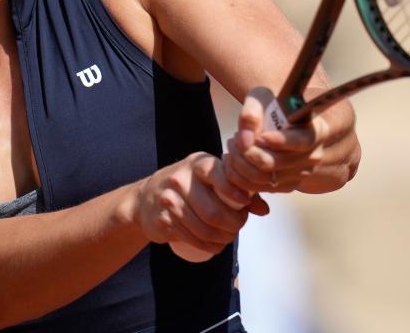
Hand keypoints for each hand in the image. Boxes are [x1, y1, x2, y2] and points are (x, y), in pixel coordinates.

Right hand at [134, 152, 266, 256]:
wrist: (145, 199)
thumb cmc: (188, 187)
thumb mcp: (209, 179)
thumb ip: (237, 189)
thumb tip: (264, 209)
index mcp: (197, 164)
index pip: (219, 176)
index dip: (236, 193)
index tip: (244, 206)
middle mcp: (180, 179)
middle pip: (214, 211)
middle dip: (232, 225)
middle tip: (238, 227)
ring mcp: (169, 200)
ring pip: (204, 228)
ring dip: (222, 238)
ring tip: (228, 237)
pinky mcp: (163, 220)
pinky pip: (192, 238)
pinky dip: (209, 246)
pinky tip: (216, 244)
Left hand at [224, 88, 360, 194]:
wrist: (287, 122)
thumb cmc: (275, 105)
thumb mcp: (263, 97)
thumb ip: (252, 112)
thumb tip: (245, 138)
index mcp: (316, 130)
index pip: (303, 140)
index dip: (280, 141)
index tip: (260, 136)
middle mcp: (313, 156)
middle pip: (274, 162)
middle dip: (245, 152)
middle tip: (234, 138)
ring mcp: (302, 174)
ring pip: (263, 177)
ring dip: (239, 164)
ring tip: (233, 146)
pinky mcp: (288, 186)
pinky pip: (259, 188)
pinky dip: (240, 176)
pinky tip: (235, 159)